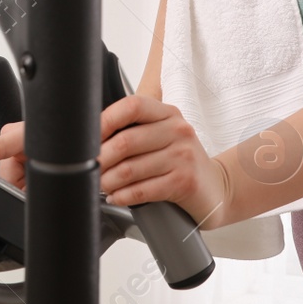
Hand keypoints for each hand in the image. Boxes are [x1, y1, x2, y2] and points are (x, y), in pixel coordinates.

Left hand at [97, 94, 229, 230]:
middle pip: (126, 141)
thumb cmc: (179, 161)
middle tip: (89, 169)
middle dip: (100, 159)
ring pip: (130, 168)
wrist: (215, 188)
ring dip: (108, 181)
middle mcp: (178, 130)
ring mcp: (183, 156)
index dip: (104, 121)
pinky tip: (116, 197)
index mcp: (168, 113)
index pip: (132, 106)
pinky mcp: (184, 182)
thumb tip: (90, 135)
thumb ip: (134, 129)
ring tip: (101, 185)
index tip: (87, 137)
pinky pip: (142, 190)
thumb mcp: (162, 136)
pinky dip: (122, 196)